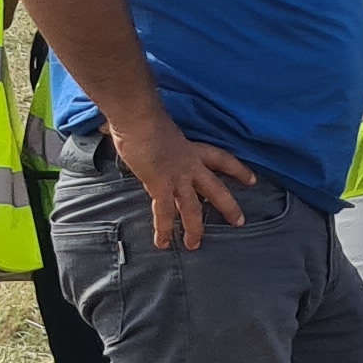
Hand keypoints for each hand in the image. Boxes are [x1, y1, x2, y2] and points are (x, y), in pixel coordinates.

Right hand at [115, 114, 254, 249]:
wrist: (141, 119)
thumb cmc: (145, 118)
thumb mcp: (156, 126)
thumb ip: (147, 132)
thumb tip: (110, 127)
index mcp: (193, 149)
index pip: (223, 160)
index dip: (238, 170)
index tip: (252, 180)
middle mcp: (191, 165)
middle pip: (217, 189)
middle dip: (229, 207)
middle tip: (239, 221)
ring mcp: (178, 177)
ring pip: (193, 208)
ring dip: (195, 228)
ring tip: (194, 245)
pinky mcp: (161, 186)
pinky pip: (164, 213)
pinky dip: (163, 229)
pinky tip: (162, 244)